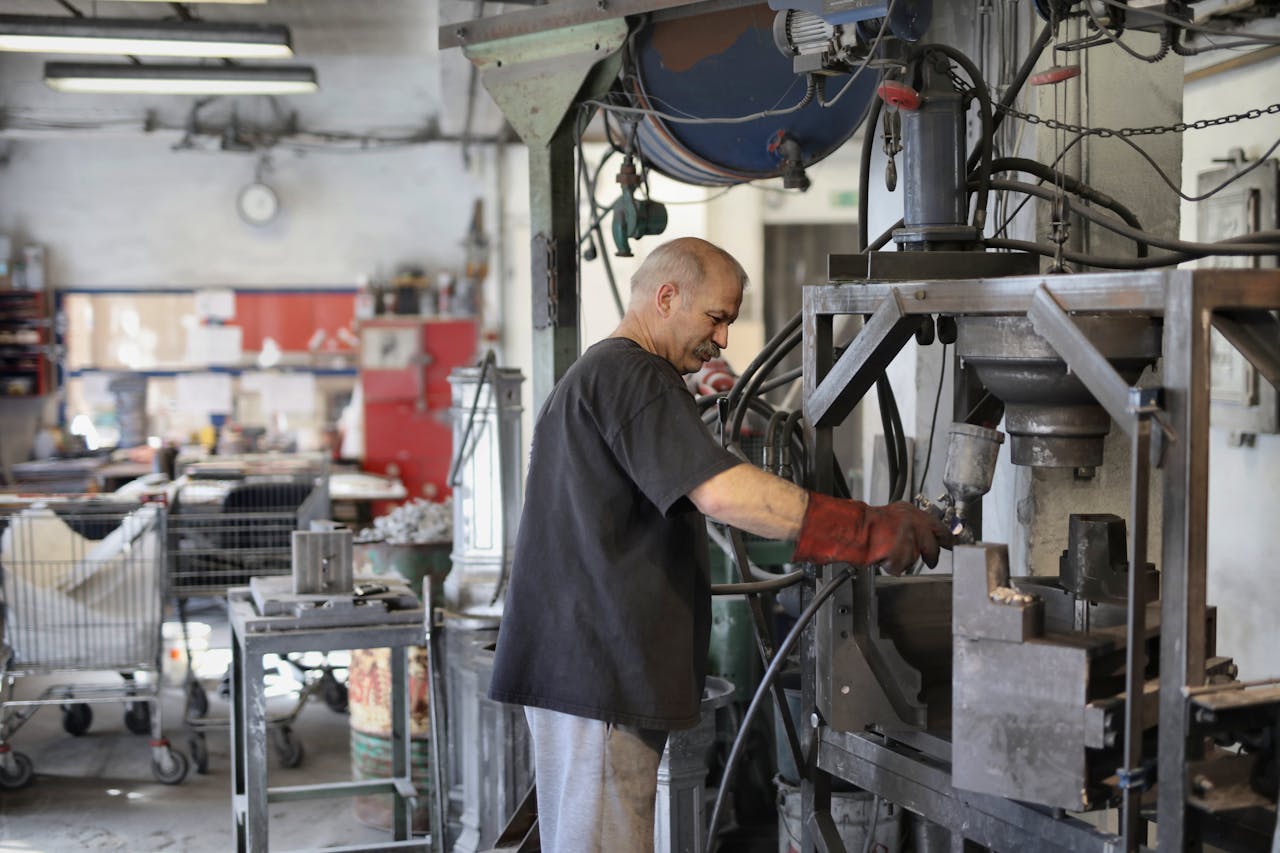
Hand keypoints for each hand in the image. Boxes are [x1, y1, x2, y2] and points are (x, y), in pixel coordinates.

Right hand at [791, 493, 954, 574]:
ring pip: (915, 559)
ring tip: (887, 551)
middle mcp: (915, 525)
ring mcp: (910, 541)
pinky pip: (901, 567)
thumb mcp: (892, 514)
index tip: (952, 544)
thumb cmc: (866, 522)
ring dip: (903, 559)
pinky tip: (882, 557)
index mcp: (913, 513)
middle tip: (930, 561)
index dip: (947, 538)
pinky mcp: (902, 556)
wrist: (853, 529)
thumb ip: (910, 523)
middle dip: (931, 556)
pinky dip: (892, 566)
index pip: (939, 527)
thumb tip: (924, 533)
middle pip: (933, 548)